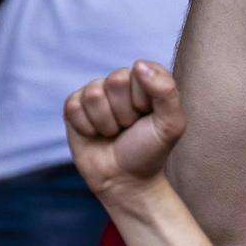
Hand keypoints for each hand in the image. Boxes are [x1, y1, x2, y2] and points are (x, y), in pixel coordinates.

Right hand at [64, 62, 186, 198]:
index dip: (144, 100)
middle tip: (129, 128)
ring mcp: (96, 93)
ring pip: (94, 94)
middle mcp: (121, 82)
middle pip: (115, 80)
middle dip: (124, 113)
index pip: (140, 71)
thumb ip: (165, 91)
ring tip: (113, 133)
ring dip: (106, 122)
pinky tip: (95, 135)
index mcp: (146, 80)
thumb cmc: (150, 151)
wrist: (125, 181)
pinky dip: (87, 127)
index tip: (147, 117)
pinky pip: (74, 106)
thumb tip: (138, 64)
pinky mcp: (74, 107)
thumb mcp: (171, 124)